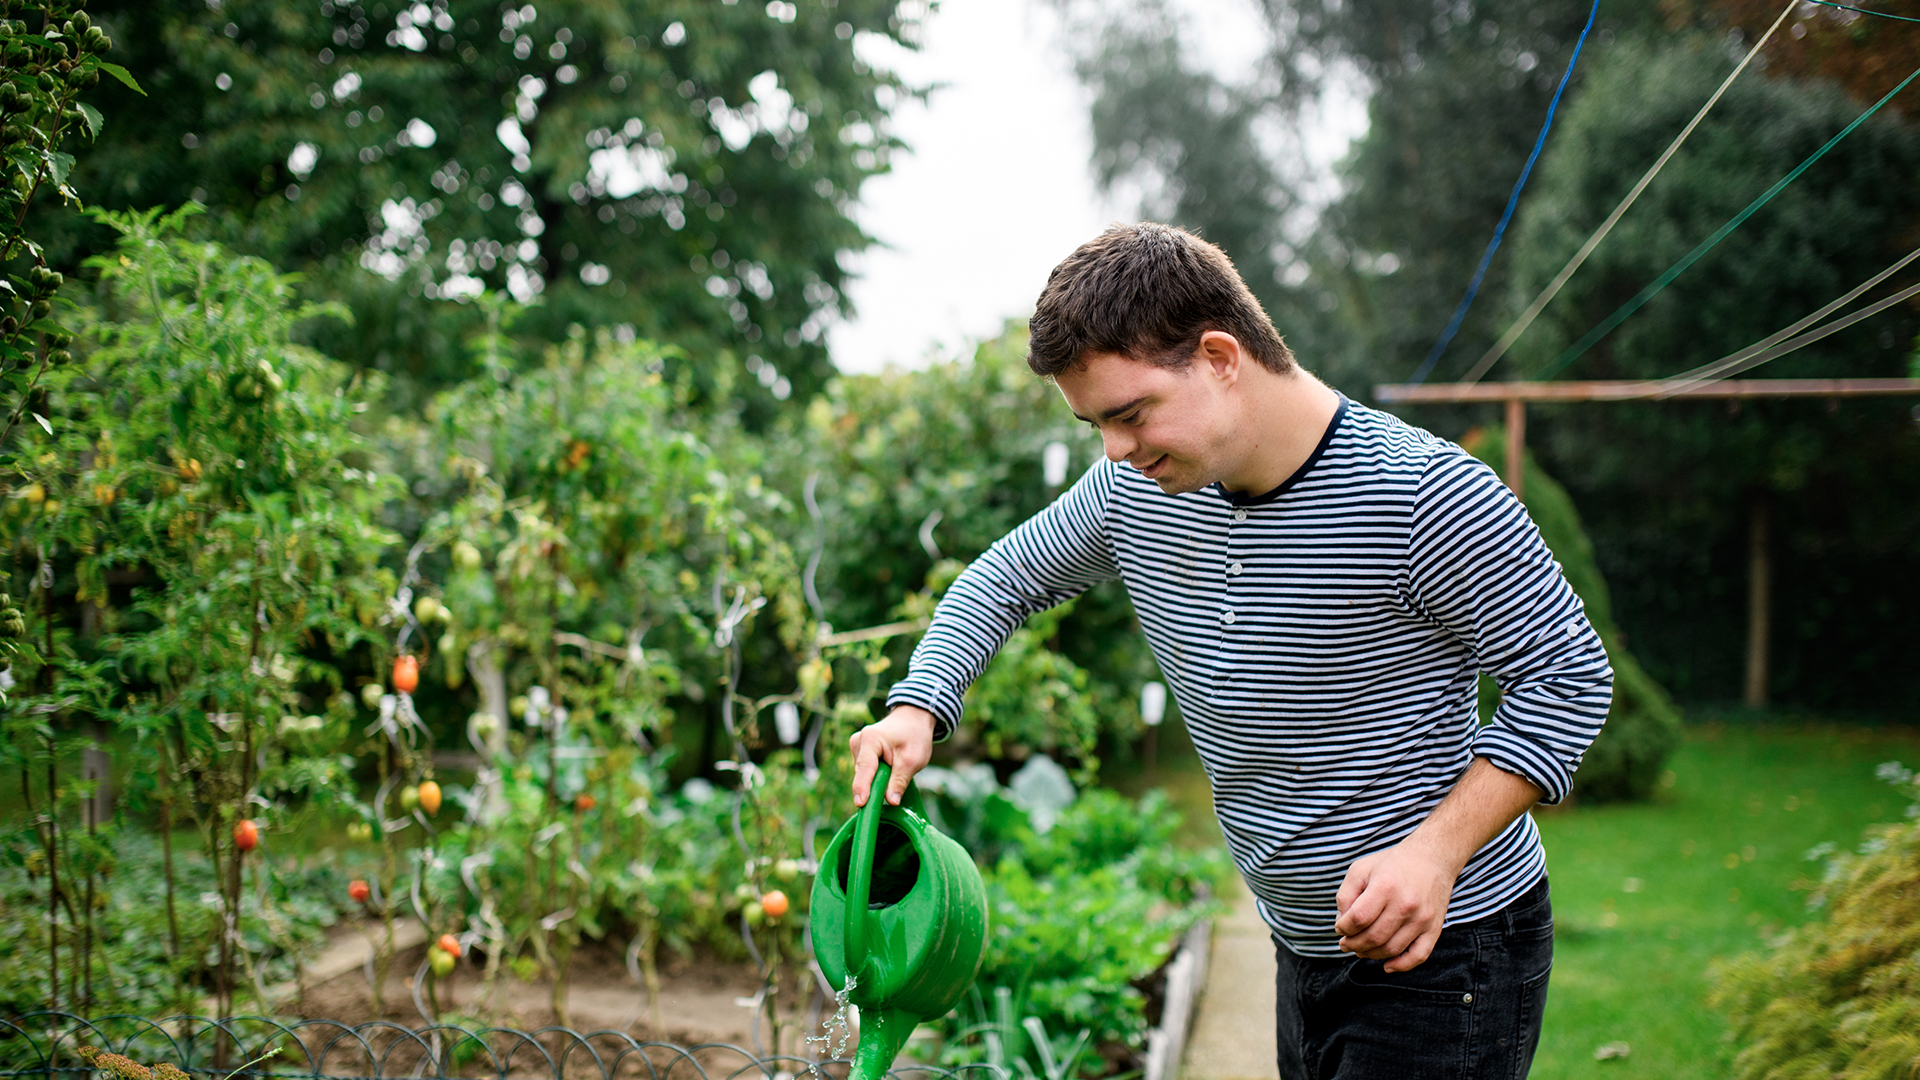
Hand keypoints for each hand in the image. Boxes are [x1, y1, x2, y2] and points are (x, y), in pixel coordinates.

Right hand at [849, 705, 935, 806]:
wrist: (912, 720)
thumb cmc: (914, 736)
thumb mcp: (913, 760)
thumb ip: (900, 781)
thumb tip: (891, 801)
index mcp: (871, 739)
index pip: (865, 768)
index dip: (863, 788)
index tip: (861, 804)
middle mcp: (858, 742)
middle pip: (863, 774)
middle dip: (876, 785)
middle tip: (894, 792)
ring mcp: (857, 747)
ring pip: (864, 775)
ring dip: (878, 780)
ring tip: (895, 770)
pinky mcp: (859, 753)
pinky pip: (866, 773)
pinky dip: (877, 776)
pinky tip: (888, 769)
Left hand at [1332, 841, 1459, 972]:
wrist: (1432, 858)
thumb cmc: (1391, 864)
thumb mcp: (1361, 869)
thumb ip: (1346, 895)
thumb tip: (1342, 923)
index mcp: (1386, 886)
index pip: (1359, 919)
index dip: (1344, 928)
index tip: (1340, 927)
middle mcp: (1406, 904)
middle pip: (1374, 937)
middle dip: (1353, 944)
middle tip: (1345, 943)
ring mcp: (1422, 919)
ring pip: (1391, 949)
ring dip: (1370, 954)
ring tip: (1360, 949)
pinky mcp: (1434, 928)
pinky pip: (1419, 956)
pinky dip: (1401, 965)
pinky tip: (1386, 965)